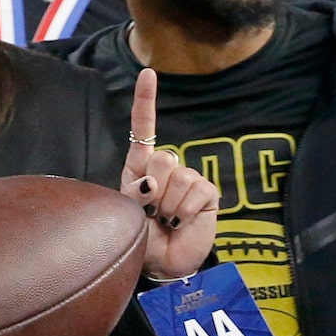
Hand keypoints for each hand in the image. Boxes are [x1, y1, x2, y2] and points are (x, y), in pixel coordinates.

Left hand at [124, 67, 218, 278]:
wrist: (162, 262)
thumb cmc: (140, 235)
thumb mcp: (127, 211)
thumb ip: (135, 192)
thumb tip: (152, 182)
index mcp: (141, 166)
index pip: (144, 129)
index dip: (146, 101)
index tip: (148, 73)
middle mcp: (166, 168)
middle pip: (161, 158)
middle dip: (153, 188)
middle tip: (152, 211)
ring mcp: (189, 179)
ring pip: (179, 176)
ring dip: (169, 204)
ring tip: (166, 219)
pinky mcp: (208, 193)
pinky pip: (197, 191)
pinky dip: (185, 210)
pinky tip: (182, 221)